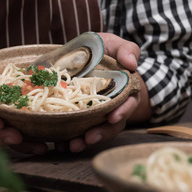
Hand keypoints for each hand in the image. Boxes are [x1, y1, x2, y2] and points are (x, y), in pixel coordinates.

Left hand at [55, 32, 149, 152]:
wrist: (85, 57)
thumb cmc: (103, 50)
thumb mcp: (114, 44)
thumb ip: (126, 50)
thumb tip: (131, 63)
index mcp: (124, 91)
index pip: (127, 104)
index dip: (122, 112)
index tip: (112, 118)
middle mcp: (112, 106)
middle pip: (111, 125)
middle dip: (101, 133)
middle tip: (88, 139)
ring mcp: (95, 114)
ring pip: (94, 131)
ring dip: (83, 141)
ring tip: (71, 146)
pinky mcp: (79, 116)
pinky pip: (76, 131)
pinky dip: (68, 139)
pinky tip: (59, 144)